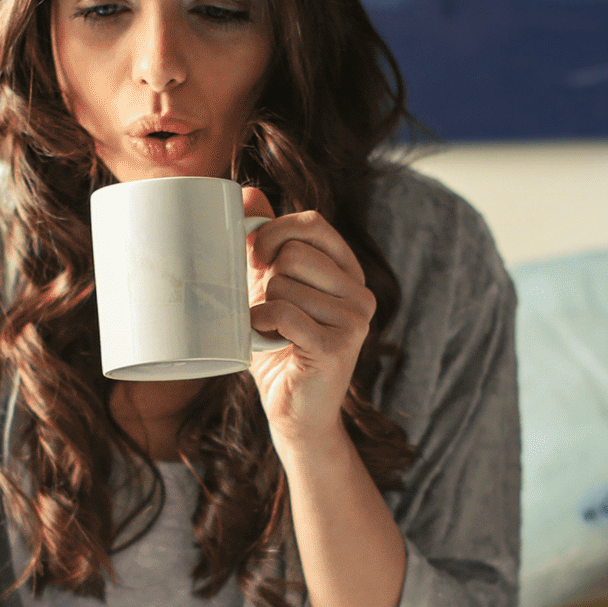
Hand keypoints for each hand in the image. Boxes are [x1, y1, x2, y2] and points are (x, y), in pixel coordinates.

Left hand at [242, 186, 375, 449]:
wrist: (295, 413)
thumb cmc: (280, 349)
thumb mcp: (270, 288)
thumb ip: (266, 243)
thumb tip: (247, 192)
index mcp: (348, 272)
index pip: (313, 223)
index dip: (275, 231)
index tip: (255, 256)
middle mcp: (360, 292)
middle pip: (295, 252)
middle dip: (265, 278)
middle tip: (265, 306)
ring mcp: (355, 320)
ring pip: (285, 284)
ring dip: (262, 308)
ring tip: (271, 332)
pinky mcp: (339, 346)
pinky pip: (284, 313)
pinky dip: (261, 324)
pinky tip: (264, 339)